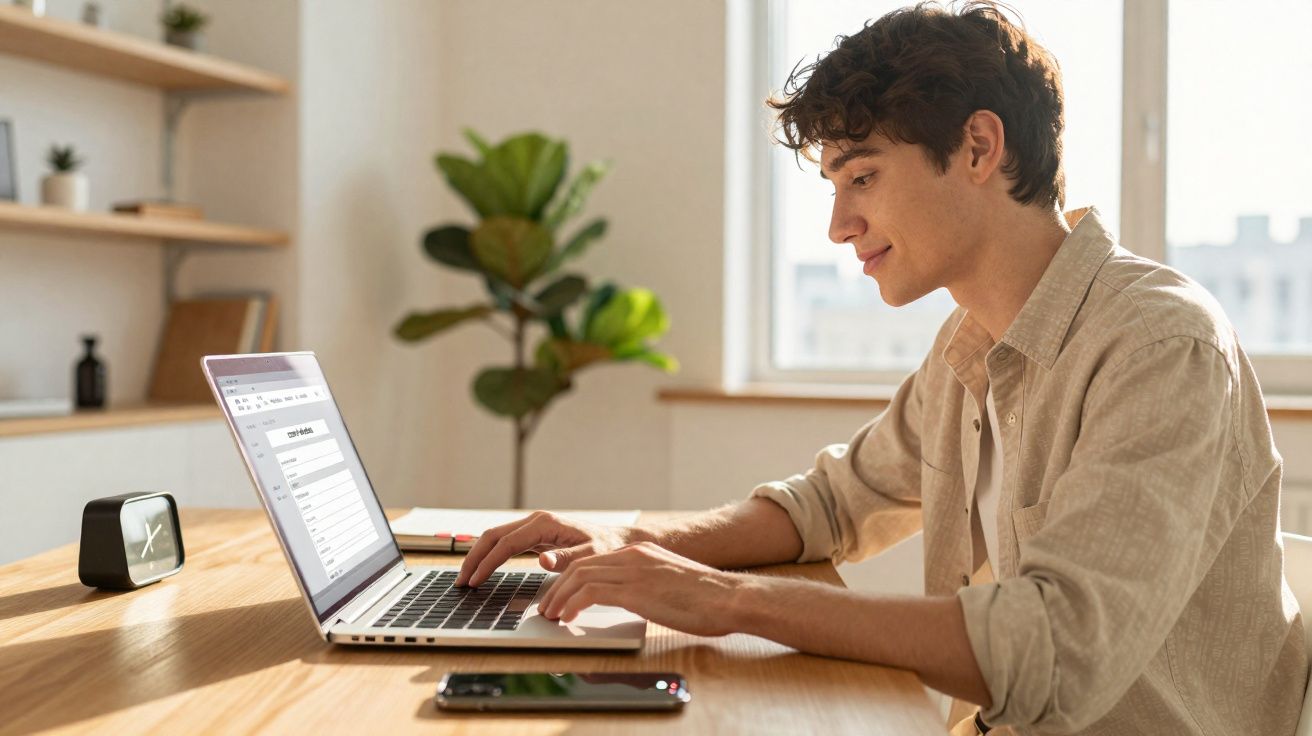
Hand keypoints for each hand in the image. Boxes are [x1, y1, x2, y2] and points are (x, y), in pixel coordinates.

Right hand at [455, 510, 641, 586]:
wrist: (616, 542)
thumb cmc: (605, 549)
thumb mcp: (590, 556)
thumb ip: (567, 559)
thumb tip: (542, 559)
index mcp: (544, 524)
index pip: (505, 544)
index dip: (486, 563)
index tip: (474, 581)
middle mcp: (535, 521)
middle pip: (492, 536)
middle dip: (474, 558)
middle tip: (461, 582)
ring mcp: (533, 527)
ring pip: (495, 538)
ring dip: (478, 556)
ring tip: (466, 579)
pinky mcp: (534, 535)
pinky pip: (505, 544)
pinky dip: (490, 556)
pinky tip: (483, 571)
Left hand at [536, 541, 748, 637]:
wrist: (728, 597)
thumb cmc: (707, 599)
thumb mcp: (670, 583)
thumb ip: (647, 585)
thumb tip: (633, 600)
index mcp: (641, 551)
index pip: (593, 560)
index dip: (570, 578)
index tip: (560, 595)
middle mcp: (633, 555)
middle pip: (579, 565)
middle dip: (557, 588)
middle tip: (547, 607)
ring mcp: (633, 570)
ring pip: (579, 576)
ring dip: (559, 597)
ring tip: (551, 616)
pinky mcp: (635, 589)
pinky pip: (591, 593)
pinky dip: (573, 605)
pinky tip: (568, 619)